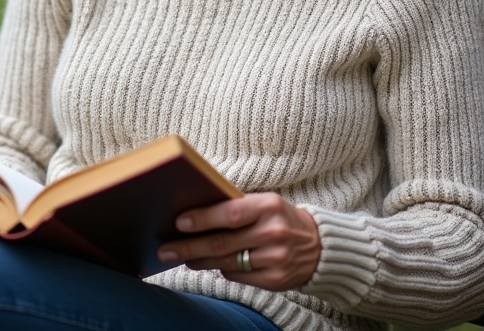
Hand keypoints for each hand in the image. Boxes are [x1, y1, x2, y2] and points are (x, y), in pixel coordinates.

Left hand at [156, 193, 320, 290]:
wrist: (318, 246)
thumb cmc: (280, 218)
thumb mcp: (265, 204)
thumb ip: (236, 208)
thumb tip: (194, 217)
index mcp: (269, 206)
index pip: (229, 213)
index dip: (202, 219)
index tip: (178, 223)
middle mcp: (273, 232)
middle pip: (222, 243)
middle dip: (189, 247)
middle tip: (165, 250)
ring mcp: (275, 258)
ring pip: (226, 262)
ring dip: (200, 261)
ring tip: (182, 256)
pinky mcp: (275, 280)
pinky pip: (238, 276)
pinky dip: (223, 269)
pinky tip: (213, 264)